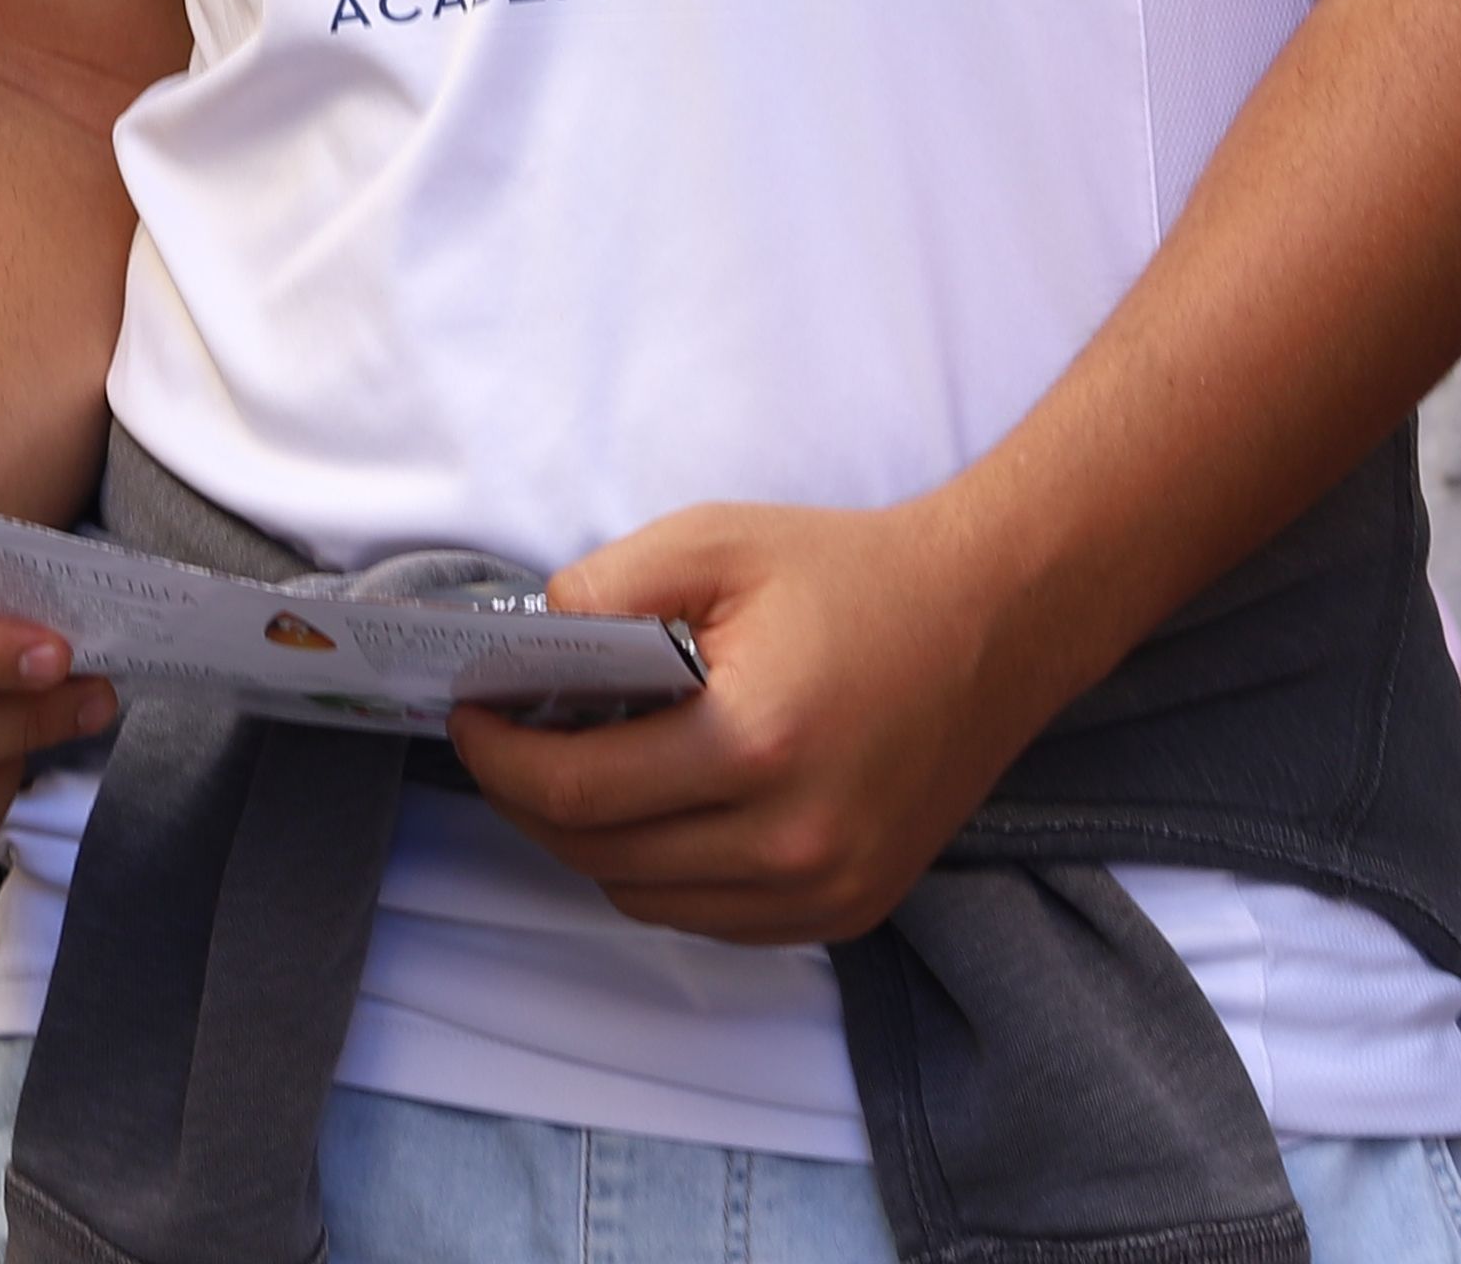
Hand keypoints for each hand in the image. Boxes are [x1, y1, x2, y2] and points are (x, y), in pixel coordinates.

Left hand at [450, 494, 1051, 944]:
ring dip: (591, 844)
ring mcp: (827, 889)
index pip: (576, 790)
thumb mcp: (713, 543)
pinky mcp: (849, 909)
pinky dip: (662, 872)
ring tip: (571, 770)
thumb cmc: (851, 576)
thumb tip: (527, 646)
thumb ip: (605, 589)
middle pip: (600, 855)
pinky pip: (711, 917)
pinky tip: (653, 807)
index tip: (467, 716)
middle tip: (500, 742)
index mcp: (756, 745)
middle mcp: (794, 841)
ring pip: (647, 899)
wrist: (993, 622)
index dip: (500, 758)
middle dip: (527, 800)